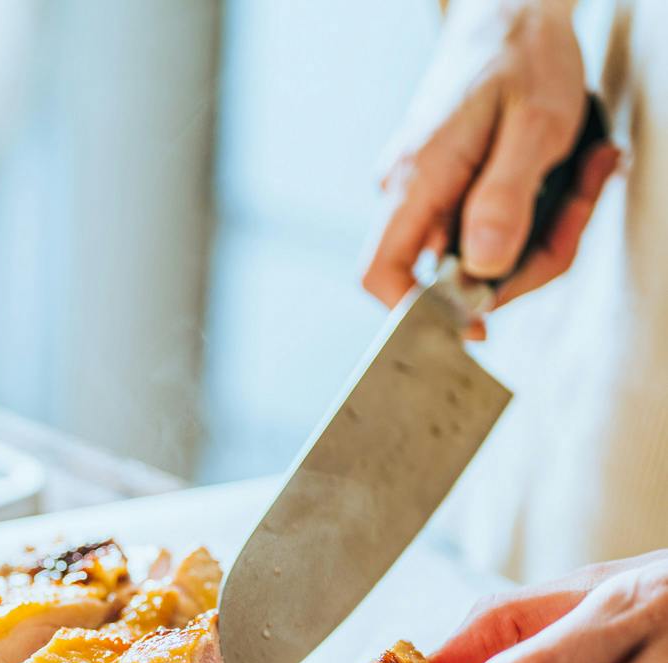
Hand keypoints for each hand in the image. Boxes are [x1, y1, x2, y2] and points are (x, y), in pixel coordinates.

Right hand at [361, 0, 618, 336]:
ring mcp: (425, 194)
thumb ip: (506, 196)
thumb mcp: (536, 124)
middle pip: (443, 275)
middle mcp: (407, 192)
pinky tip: (569, 177)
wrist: (512, 9)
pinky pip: (483, 231)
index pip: (381, 272)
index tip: (470, 327)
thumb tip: (484, 266)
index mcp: (416, 179)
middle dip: (519, 266)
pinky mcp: (447, 192)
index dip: (413, 313)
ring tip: (585, 177)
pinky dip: (532, 220)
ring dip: (540, 238)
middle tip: (576, 216)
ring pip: (473, 256)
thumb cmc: (522, 55)